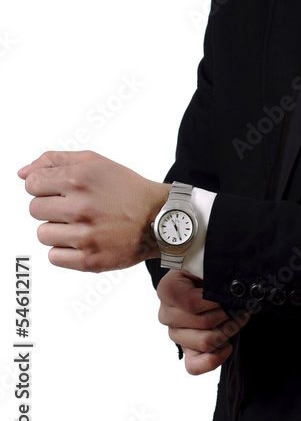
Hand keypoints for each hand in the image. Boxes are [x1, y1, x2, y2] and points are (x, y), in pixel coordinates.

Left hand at [18, 150, 169, 271]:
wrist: (158, 217)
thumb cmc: (126, 188)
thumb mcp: (94, 162)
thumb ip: (55, 161)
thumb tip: (22, 173)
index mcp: (80, 178)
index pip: (32, 183)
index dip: (44, 185)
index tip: (59, 189)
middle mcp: (81, 206)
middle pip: (34, 208)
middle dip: (51, 206)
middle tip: (75, 206)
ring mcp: (85, 235)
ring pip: (42, 234)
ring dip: (57, 229)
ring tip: (80, 224)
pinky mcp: (89, 260)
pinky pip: (53, 256)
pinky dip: (65, 250)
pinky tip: (84, 239)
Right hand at [157, 269, 250, 374]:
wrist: (200, 280)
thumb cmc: (204, 271)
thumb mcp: (204, 263)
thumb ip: (212, 272)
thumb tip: (230, 285)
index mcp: (167, 290)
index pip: (192, 304)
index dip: (217, 302)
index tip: (234, 294)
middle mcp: (166, 314)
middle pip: (203, 323)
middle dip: (228, 314)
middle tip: (242, 305)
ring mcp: (175, 334)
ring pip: (205, 342)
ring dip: (228, 331)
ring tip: (238, 318)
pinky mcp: (185, 349)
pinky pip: (194, 366)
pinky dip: (214, 359)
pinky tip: (227, 345)